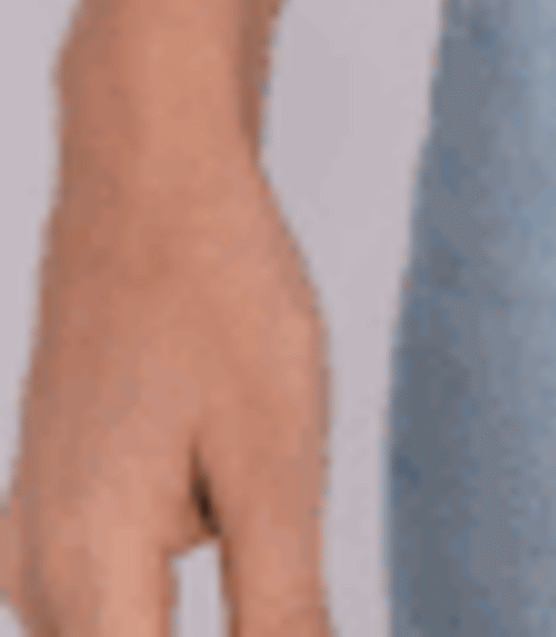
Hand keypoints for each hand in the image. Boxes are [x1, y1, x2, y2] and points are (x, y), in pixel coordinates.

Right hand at [0, 109, 333, 635]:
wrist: (149, 189)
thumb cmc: (222, 306)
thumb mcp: (275, 463)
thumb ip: (279, 608)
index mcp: (86, 585)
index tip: (292, 627)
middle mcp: (37, 585)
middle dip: (240, 630)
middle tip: (292, 593)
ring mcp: (37, 554)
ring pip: (128, 631)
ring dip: (221, 612)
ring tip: (276, 550)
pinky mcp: (63, 522)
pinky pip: (121, 601)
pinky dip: (179, 600)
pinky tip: (249, 547)